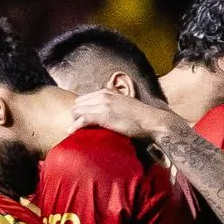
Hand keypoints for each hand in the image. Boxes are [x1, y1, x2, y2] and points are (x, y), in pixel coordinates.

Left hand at [68, 90, 184, 140]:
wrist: (151, 121)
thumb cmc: (139, 116)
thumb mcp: (123, 103)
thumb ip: (112, 103)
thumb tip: (104, 111)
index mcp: (107, 91)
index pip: (84, 98)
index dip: (80, 110)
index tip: (79, 120)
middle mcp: (103, 95)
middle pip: (78, 104)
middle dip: (74, 115)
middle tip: (76, 127)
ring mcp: (103, 104)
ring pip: (77, 110)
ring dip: (73, 121)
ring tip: (74, 131)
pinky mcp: (103, 115)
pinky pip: (82, 119)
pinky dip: (75, 126)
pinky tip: (73, 132)